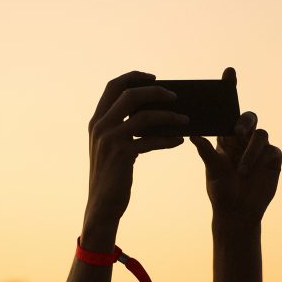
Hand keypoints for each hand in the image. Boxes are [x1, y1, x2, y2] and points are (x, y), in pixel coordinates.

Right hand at [84, 71, 187, 247]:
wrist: (102, 205)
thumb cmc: (112, 176)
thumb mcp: (112, 147)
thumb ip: (122, 127)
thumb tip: (153, 112)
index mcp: (96, 121)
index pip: (113, 86)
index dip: (133, 76)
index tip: (153, 77)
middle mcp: (100, 126)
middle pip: (129, 94)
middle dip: (155, 90)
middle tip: (175, 95)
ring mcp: (110, 140)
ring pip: (144, 115)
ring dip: (169, 115)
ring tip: (185, 120)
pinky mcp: (123, 154)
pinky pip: (151, 140)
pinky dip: (168, 139)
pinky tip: (179, 141)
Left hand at [191, 68, 281, 223]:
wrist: (237, 212)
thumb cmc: (221, 191)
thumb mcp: (212, 170)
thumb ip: (205, 153)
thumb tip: (193, 135)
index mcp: (225, 137)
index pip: (228, 110)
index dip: (230, 90)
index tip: (228, 72)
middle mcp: (243, 138)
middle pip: (248, 117)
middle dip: (244, 121)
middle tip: (236, 133)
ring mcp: (259, 147)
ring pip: (260, 134)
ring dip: (249, 151)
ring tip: (240, 170)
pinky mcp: (273, 157)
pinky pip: (271, 150)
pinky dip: (258, 159)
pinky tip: (250, 171)